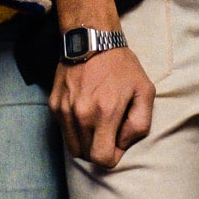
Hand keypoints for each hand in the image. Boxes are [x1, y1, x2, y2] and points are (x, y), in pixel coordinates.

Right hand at [51, 46, 154, 168]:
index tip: (117, 142)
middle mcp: (81, 114)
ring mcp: (64, 110)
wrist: (91, 39)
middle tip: (109, 131)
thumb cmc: (122, 66)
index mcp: (105, 113)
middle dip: (99, 150)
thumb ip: (139, 124)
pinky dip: (75, 129)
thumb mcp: (145, 92)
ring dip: (86, 142)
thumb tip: (122, 145)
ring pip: (72, 146)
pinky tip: (85, 112)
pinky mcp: (53, 104)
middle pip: (86, 155)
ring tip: (97, 123)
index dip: (112, 156)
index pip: (102, 159)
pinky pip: (64, 130)